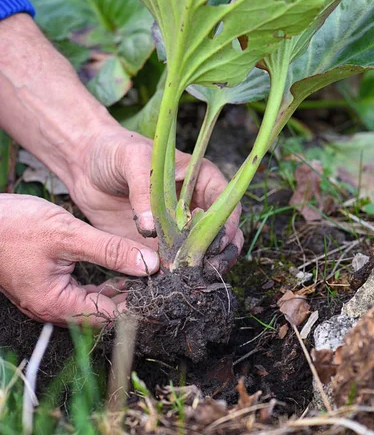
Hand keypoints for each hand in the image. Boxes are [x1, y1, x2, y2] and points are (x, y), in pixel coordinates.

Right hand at [0, 194, 158, 325]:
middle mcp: (52, 308)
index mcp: (56, 304)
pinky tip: (118, 270)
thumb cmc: (16, 226)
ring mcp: (49, 297)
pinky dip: (102, 282)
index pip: (110, 316)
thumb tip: (149, 265)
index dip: (139, 303)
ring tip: (146, 274)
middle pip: (103, 313)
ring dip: (118, 289)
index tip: (163, 289)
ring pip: (93, 301)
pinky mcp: (48, 284)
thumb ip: (110, 251)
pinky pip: (81, 291)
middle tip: (159, 279)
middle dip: (132, 296)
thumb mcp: (69, 235)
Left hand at [70, 126, 242, 271]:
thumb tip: (150, 227)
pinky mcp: (155, 244)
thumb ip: (144, 190)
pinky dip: (171, 276)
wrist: (85, 165)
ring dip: (198, 268)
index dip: (227, 224)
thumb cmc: (114, 151)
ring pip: (200, 253)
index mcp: (199, 177)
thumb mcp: (131, 159)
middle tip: (205, 269)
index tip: (216, 243)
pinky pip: (170, 264)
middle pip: (221, 233)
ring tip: (186, 280)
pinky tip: (164, 284)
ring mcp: (176, 227)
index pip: (225, 203)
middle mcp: (193, 204)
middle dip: (219, 253)